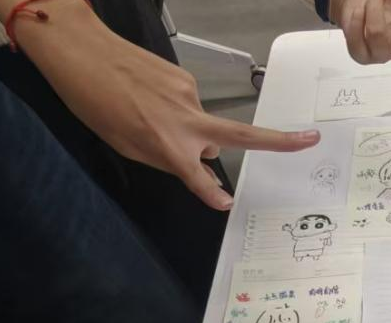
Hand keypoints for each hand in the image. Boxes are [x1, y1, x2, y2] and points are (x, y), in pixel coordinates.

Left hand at [11, 0, 318, 208]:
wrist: (80, 50)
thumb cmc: (95, 102)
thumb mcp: (126, 145)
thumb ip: (166, 160)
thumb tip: (198, 165)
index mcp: (170, 146)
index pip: (201, 179)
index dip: (213, 195)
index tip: (226, 204)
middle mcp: (186, 121)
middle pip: (243, 135)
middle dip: (280, 141)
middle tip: (310, 140)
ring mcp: (189, 96)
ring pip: (201, 125)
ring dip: (186, 130)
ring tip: (145, 117)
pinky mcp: (184, 79)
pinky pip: (188, 105)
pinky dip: (175, 110)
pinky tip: (147, 100)